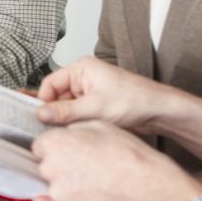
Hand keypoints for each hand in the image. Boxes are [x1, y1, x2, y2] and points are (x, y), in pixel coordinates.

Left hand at [32, 121, 201, 200]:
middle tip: (85, 168)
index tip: (68, 152)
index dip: (56, 149)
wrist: (146, 185)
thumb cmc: (127, 154)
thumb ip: (73, 130)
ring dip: (68, 187)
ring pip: (56, 189)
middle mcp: (49, 168)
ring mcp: (57, 193)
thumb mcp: (98, 126)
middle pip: (46, 168)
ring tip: (94, 183)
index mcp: (53, 143)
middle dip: (60, 168)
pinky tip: (96, 196)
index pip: (40, 146)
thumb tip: (66, 134)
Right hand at [36, 57, 174, 131]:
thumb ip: (65, 111)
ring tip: (72, 129)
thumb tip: (41, 113)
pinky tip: (80, 131)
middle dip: (56, 112)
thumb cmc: (136, 100)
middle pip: (57, 96)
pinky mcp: (96, 105)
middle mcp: (84, 78)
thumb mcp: (95, 107)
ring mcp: (90, 92)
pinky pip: (78, 114)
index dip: (44, 101)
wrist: (161, 112)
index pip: (50, 84)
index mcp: (81, 69)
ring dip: (67, 120)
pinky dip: (76, 123)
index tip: (40, 118)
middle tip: (51, 128)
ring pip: (66, 107)